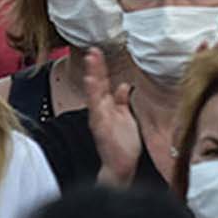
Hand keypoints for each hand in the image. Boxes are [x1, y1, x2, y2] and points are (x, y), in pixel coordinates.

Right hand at [85, 48, 140, 185]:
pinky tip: (93, 85)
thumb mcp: (125, 117)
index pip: (102, 83)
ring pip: (94, 94)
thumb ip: (122, 101)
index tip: (98, 52)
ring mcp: (100, 118)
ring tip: (91, 62)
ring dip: (93, 78)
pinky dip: (94, 97)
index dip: (100, 68)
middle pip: (97, 85)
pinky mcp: (102, 127)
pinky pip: (97, 110)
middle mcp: (100, 110)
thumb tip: (124, 85)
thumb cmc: (122, 144)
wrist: (121, 166)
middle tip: (93, 51)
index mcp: (107, 107)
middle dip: (95, 68)